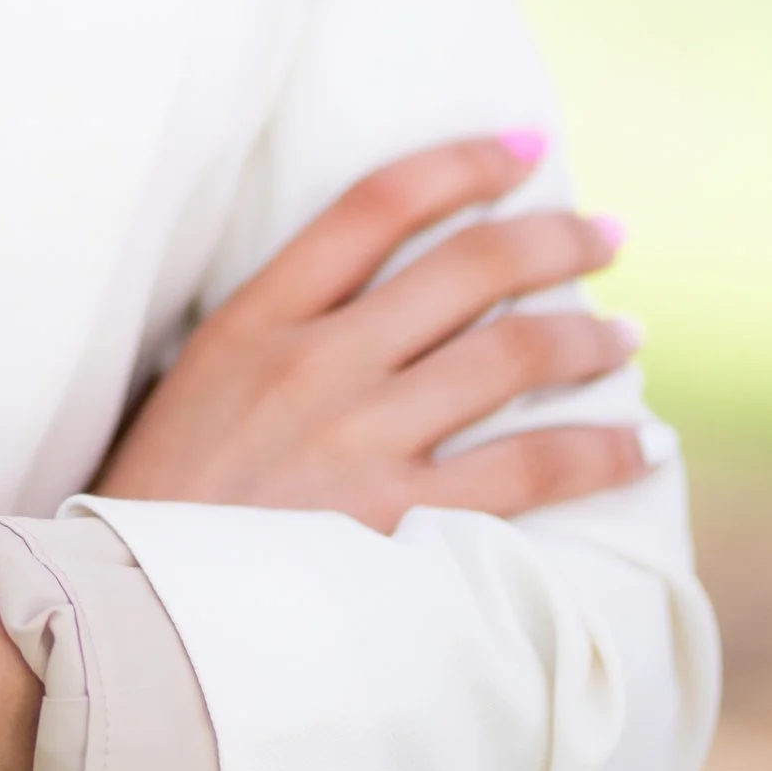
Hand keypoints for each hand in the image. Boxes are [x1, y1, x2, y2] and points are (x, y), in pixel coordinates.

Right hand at [97, 134, 643, 529]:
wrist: (129, 621)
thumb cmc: (155, 509)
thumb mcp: (192, 390)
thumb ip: (274, 342)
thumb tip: (376, 311)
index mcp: (255, 319)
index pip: (376, 204)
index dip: (462, 163)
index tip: (525, 149)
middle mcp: (317, 363)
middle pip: (467, 269)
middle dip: (553, 240)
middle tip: (605, 234)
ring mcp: (360, 441)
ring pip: (512, 357)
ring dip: (588, 337)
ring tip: (628, 333)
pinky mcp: (398, 521)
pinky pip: (530, 470)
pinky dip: (601, 451)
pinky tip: (642, 443)